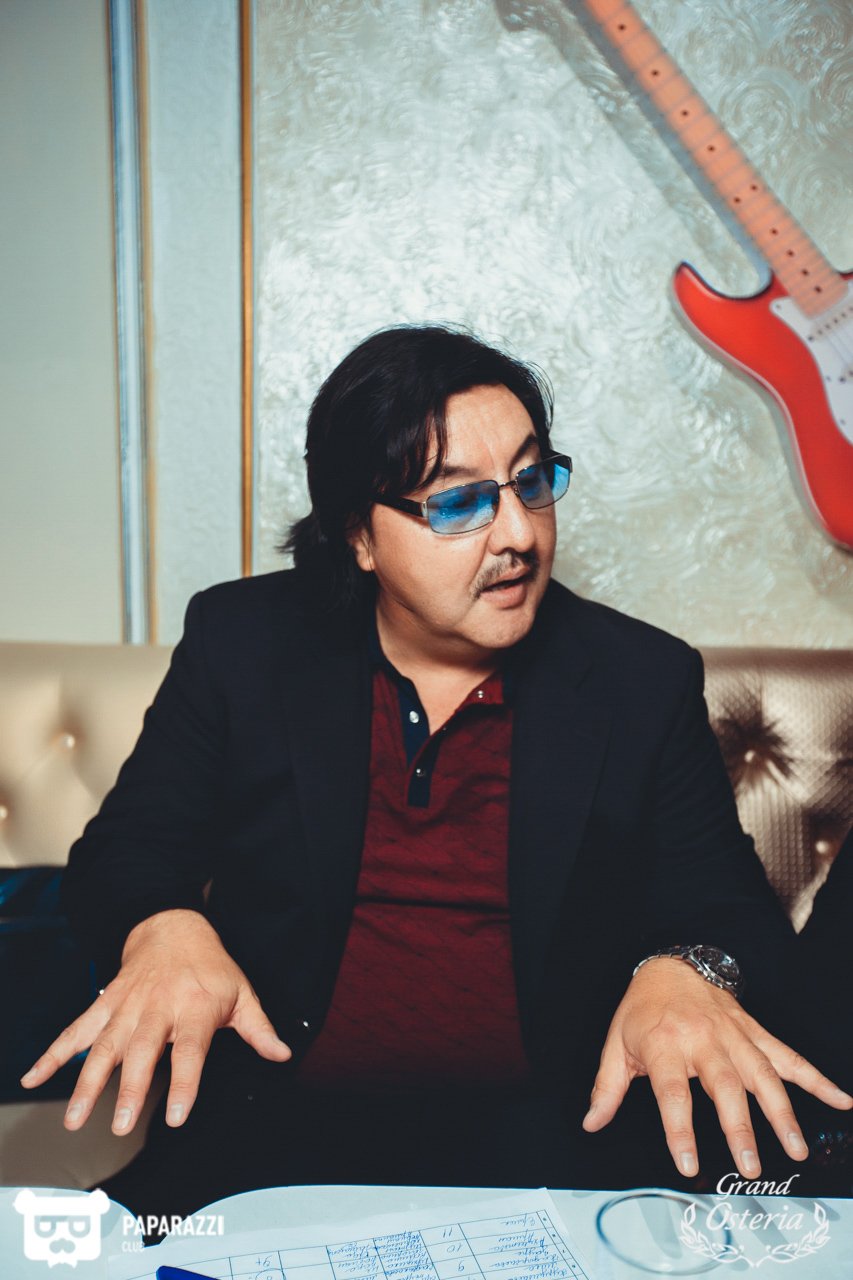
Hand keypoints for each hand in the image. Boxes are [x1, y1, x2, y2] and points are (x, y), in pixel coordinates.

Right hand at [20, 909, 291, 1134]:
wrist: (172, 926)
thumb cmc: (210, 967)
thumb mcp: (242, 993)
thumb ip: (259, 1029)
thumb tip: (283, 1054)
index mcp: (193, 1008)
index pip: (190, 1050)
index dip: (183, 1083)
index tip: (175, 1115)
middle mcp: (156, 1008)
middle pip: (141, 1052)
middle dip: (128, 1089)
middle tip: (119, 1125)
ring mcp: (126, 1006)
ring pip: (103, 1046)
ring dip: (87, 1082)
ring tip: (74, 1118)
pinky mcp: (104, 1005)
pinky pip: (75, 1030)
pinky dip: (53, 1053)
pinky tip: (34, 1076)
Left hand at [582, 957, 852, 1178]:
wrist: (671, 964)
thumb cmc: (641, 1010)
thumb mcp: (616, 1044)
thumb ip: (606, 1087)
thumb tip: (591, 1123)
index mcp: (664, 1044)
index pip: (673, 1093)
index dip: (679, 1130)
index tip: (687, 1164)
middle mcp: (703, 1039)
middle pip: (725, 1087)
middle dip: (739, 1129)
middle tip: (750, 1167)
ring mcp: (734, 1035)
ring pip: (763, 1075)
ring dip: (781, 1113)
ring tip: (795, 1149)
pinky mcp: (755, 1033)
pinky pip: (789, 1056)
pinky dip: (817, 1079)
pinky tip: (840, 1100)